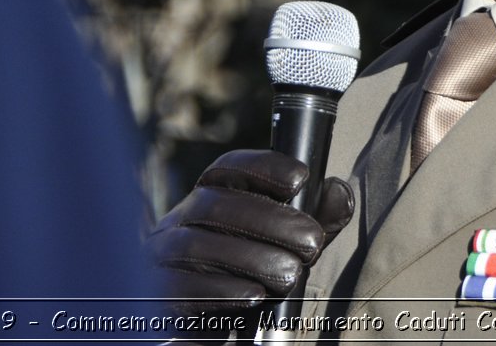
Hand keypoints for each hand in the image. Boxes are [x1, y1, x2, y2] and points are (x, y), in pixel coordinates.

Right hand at [149, 149, 354, 312]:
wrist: (213, 328)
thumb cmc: (251, 276)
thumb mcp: (288, 245)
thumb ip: (315, 219)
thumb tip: (340, 191)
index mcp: (209, 198)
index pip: (227, 168)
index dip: (263, 166)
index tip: (301, 178)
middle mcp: (179, 220)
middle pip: (214, 205)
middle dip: (268, 220)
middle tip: (311, 241)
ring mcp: (160, 257)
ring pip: (196, 245)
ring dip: (250, 257)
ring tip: (291, 274)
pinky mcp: (155, 295)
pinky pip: (179, 288)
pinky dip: (220, 290)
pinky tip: (254, 294)